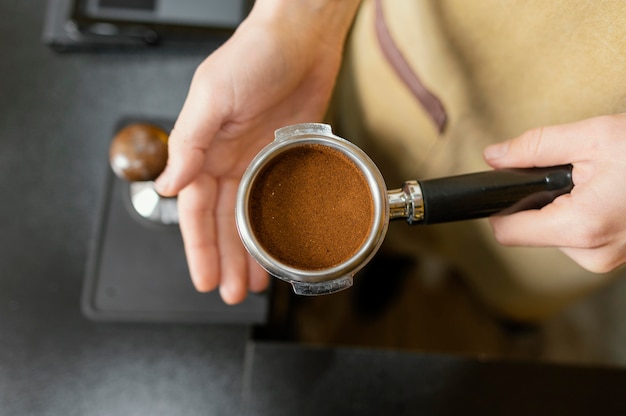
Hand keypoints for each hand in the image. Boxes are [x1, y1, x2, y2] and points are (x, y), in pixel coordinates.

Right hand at [155, 1, 359, 303]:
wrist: (302, 36)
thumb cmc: (255, 54)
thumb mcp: (213, 96)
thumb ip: (190, 143)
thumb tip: (170, 184)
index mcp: (204, 148)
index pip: (196, 210)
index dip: (199, 247)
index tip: (204, 279)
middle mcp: (229, 159)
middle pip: (223, 223)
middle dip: (225, 260)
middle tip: (232, 293)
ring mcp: (258, 160)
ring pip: (249, 218)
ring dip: (250, 251)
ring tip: (255, 283)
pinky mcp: (285, 156)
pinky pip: (277, 200)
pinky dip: (276, 225)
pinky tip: (279, 244)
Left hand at [483, 113, 625, 273]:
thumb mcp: (592, 136)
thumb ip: (534, 147)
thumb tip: (494, 157)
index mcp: (582, 226)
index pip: (508, 232)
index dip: (500, 207)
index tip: (503, 188)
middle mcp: (594, 254)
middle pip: (530, 232)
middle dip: (539, 201)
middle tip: (571, 175)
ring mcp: (608, 260)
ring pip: (554, 235)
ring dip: (563, 208)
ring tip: (597, 184)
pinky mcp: (617, 258)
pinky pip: (579, 239)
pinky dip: (581, 217)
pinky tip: (606, 197)